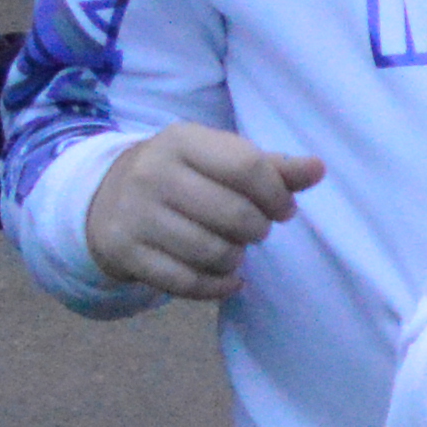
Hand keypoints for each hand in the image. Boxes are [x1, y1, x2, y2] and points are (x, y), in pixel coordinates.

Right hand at [87, 123, 320, 299]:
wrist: (107, 197)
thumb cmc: (185, 175)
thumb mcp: (221, 159)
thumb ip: (273, 167)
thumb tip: (318, 169)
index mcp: (181, 140)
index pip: (248, 167)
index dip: (277, 195)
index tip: (283, 210)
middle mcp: (151, 173)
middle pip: (234, 214)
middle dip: (257, 229)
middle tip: (255, 231)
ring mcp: (134, 214)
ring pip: (211, 251)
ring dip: (236, 258)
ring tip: (235, 249)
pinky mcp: (124, 251)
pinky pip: (185, 282)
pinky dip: (216, 286)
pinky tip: (228, 278)